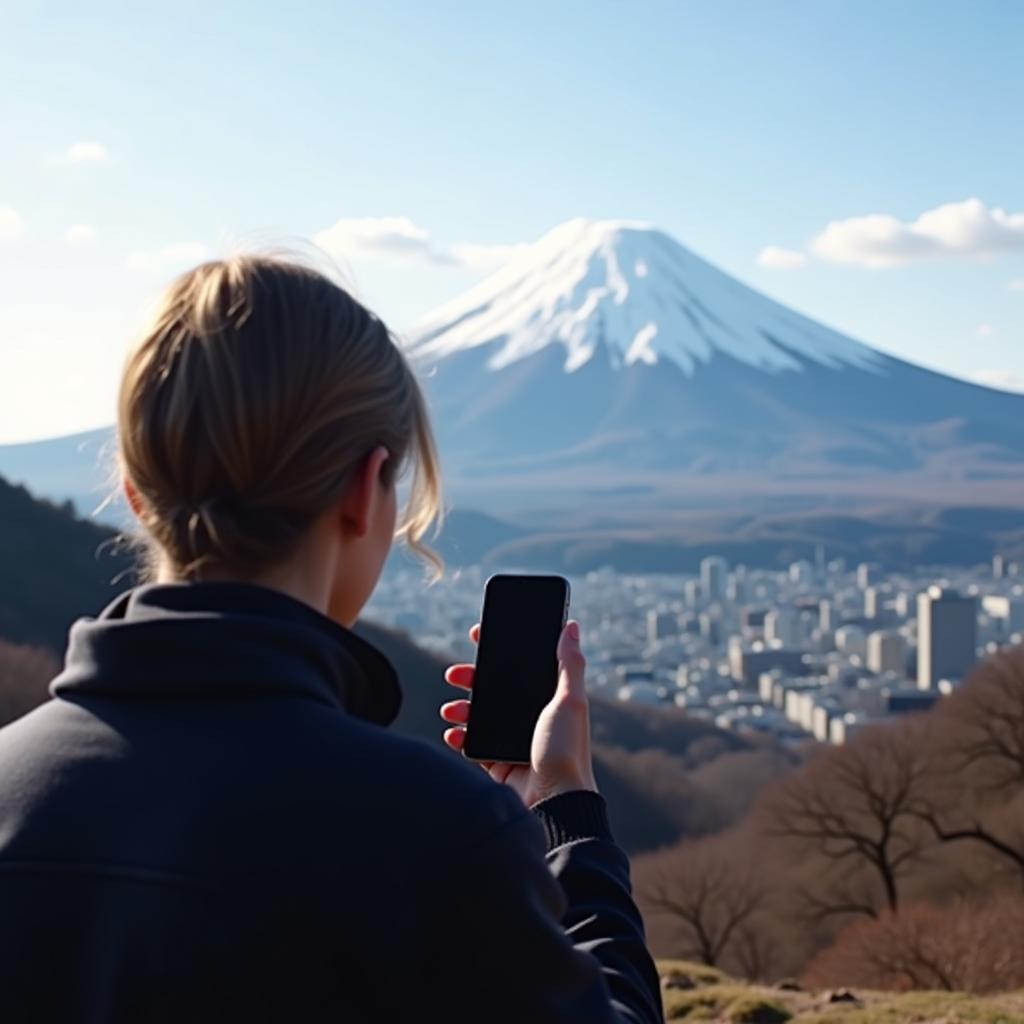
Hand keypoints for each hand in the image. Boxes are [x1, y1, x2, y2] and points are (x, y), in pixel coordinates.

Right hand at [440, 619, 598, 807]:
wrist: (554, 805)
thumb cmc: (567, 752)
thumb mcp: (571, 701)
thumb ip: (570, 664)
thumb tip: (571, 626)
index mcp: (550, 699)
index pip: (522, 666)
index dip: (501, 649)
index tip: (479, 636)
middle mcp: (532, 718)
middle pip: (495, 688)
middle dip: (472, 678)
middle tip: (454, 673)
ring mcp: (514, 741)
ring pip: (480, 715)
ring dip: (461, 708)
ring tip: (450, 708)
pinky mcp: (499, 764)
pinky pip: (473, 745)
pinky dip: (459, 737)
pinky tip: (453, 733)